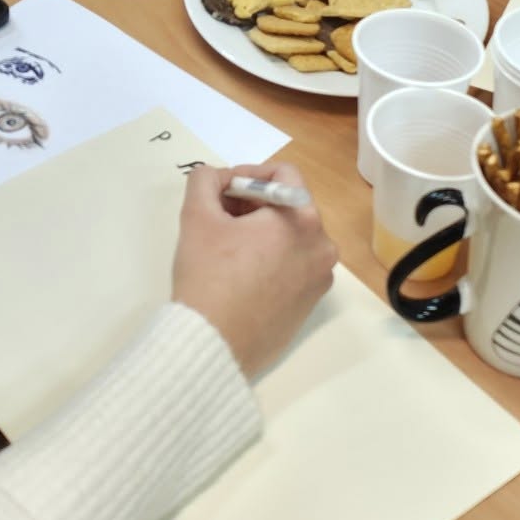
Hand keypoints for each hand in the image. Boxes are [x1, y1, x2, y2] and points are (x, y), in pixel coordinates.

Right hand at [172, 162, 336, 378]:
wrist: (214, 344)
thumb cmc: (208, 275)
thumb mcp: (197, 216)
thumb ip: (205, 181)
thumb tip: (216, 178)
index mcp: (302, 218)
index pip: (282, 174)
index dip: (246, 174)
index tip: (220, 191)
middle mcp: (322, 245)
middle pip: (289, 206)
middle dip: (252, 204)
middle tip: (218, 216)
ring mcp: (320, 278)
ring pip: (291, 237)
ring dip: (260, 232)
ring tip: (225, 246)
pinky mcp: (310, 304)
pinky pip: (293, 266)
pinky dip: (270, 260)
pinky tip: (239, 275)